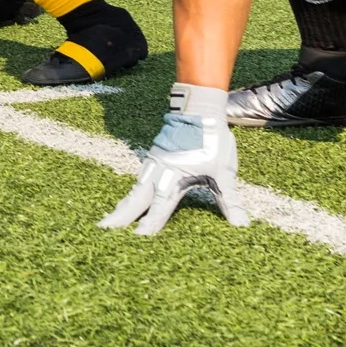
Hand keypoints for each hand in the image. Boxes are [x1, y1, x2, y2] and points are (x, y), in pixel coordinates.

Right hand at [107, 84, 249, 235]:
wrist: (200, 108)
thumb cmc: (212, 140)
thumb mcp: (224, 172)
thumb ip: (230, 200)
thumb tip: (242, 225)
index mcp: (175, 177)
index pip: (159, 206)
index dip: (150, 223)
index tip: (137, 237)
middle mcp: (159, 171)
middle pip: (136, 199)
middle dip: (121, 215)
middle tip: (103, 229)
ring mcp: (154, 163)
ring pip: (134, 189)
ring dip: (123, 205)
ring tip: (110, 218)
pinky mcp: (154, 156)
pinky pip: (138, 179)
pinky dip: (131, 192)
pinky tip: (129, 198)